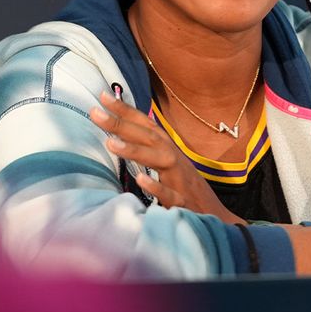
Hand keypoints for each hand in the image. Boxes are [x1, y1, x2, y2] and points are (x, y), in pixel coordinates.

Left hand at [90, 90, 243, 224]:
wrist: (214, 216)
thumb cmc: (185, 188)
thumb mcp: (167, 164)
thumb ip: (147, 148)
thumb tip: (118, 132)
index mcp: (168, 149)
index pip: (145, 125)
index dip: (126, 110)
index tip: (103, 95)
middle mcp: (175, 159)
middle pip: (148, 137)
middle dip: (122, 124)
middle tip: (95, 113)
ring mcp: (180, 180)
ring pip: (160, 160)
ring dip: (135, 150)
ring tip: (110, 143)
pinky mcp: (183, 203)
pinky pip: (170, 195)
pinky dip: (157, 186)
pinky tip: (141, 180)